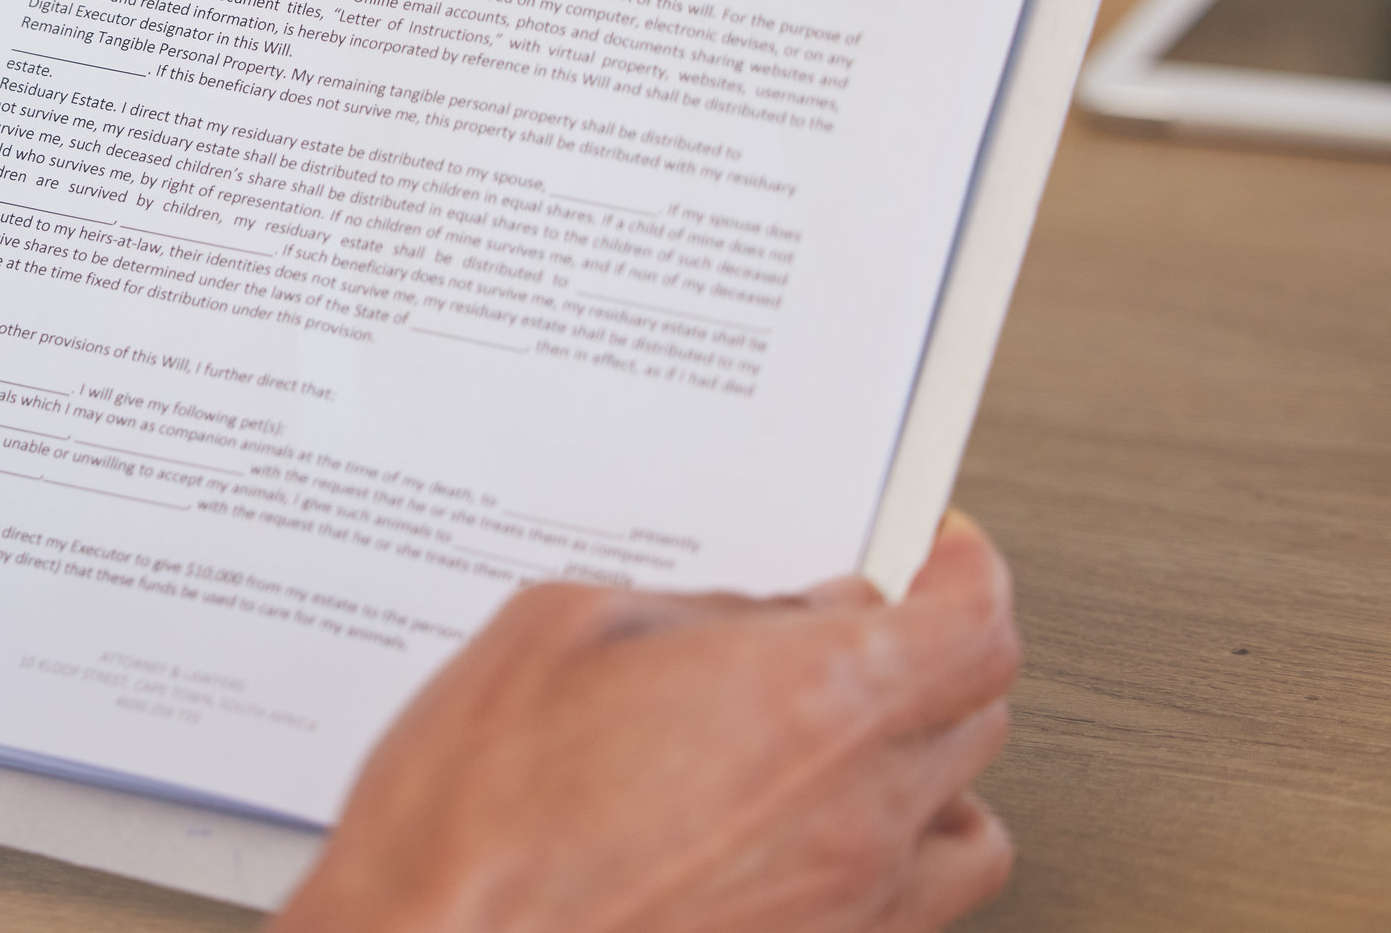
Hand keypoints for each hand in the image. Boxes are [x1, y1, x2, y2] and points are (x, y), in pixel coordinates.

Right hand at [274, 513, 1020, 932]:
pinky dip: (891, 861)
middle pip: (978, 719)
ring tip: (852, 741)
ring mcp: (846, 915)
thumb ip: (697, 611)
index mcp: (812, 701)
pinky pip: (911, 913)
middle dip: (931, 655)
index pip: (975, 628)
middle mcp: (856, 816)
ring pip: (964, 830)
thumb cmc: (472, 816)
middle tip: (854, 629)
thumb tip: (768, 618)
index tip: (943, 555)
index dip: (968, 574)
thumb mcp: (561, 629)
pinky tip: (809, 836)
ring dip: (928, 769)